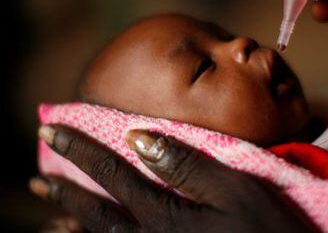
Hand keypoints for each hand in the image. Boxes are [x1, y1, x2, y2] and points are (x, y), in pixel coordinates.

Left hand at [30, 126, 315, 232]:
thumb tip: (139, 137)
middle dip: (64, 187)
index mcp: (164, 212)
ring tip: (48, 206)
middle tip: (36, 174)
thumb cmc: (265, 229)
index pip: (112, 172)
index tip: (51, 129)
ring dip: (69, 220)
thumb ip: (185, 164)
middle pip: (96, 208)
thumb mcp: (234, 189)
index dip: (80, 149)